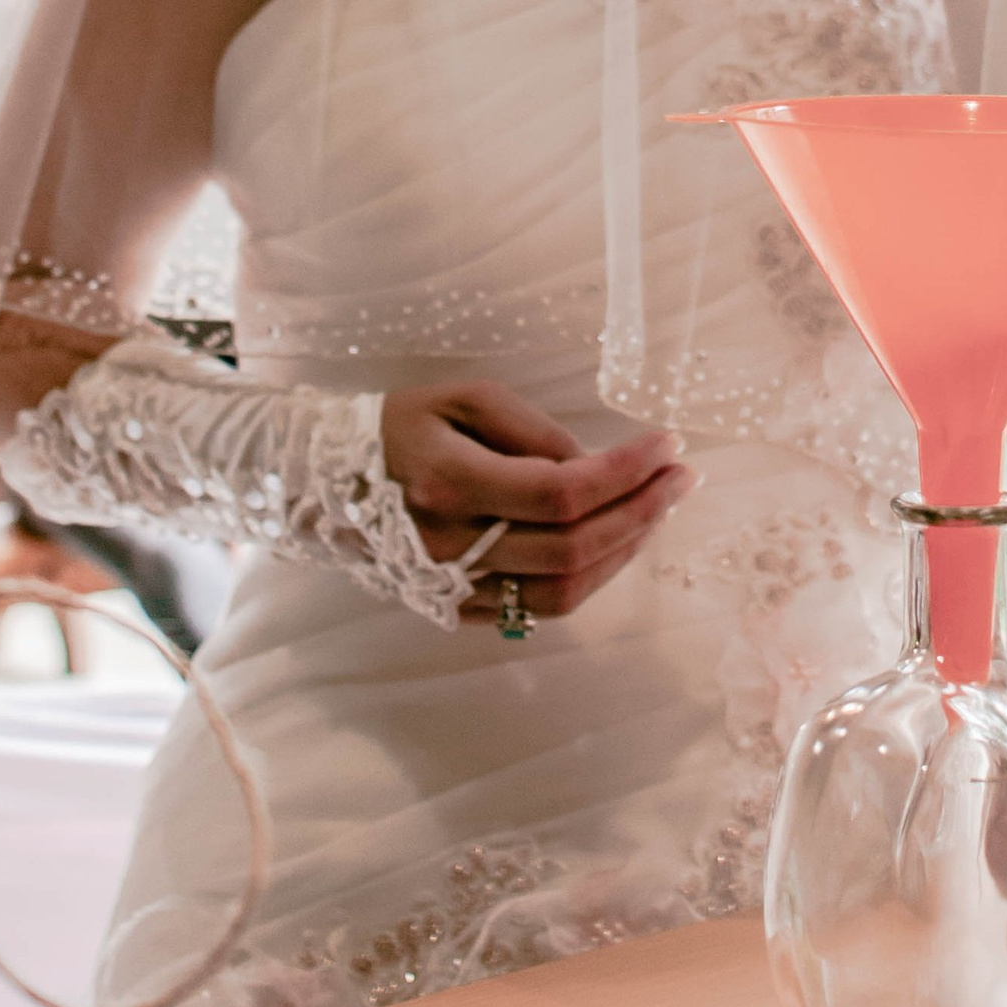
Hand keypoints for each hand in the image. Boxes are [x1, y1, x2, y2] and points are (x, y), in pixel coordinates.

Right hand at [381, 380, 694, 623]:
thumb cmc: (398, 425)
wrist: (324, 480)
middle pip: (573, 547)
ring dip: (626, 550)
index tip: (669, 443)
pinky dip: (590, 576)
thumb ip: (531, 430)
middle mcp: (451, 546)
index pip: (562, 490)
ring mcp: (453, 586)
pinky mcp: (457, 608)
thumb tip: (592, 465)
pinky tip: (615, 540)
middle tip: (682, 475)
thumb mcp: (462, 398)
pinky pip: (538, 607)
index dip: (627, 471)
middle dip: (644, 509)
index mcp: (451, 483)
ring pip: (564, 590)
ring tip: (660, 508)